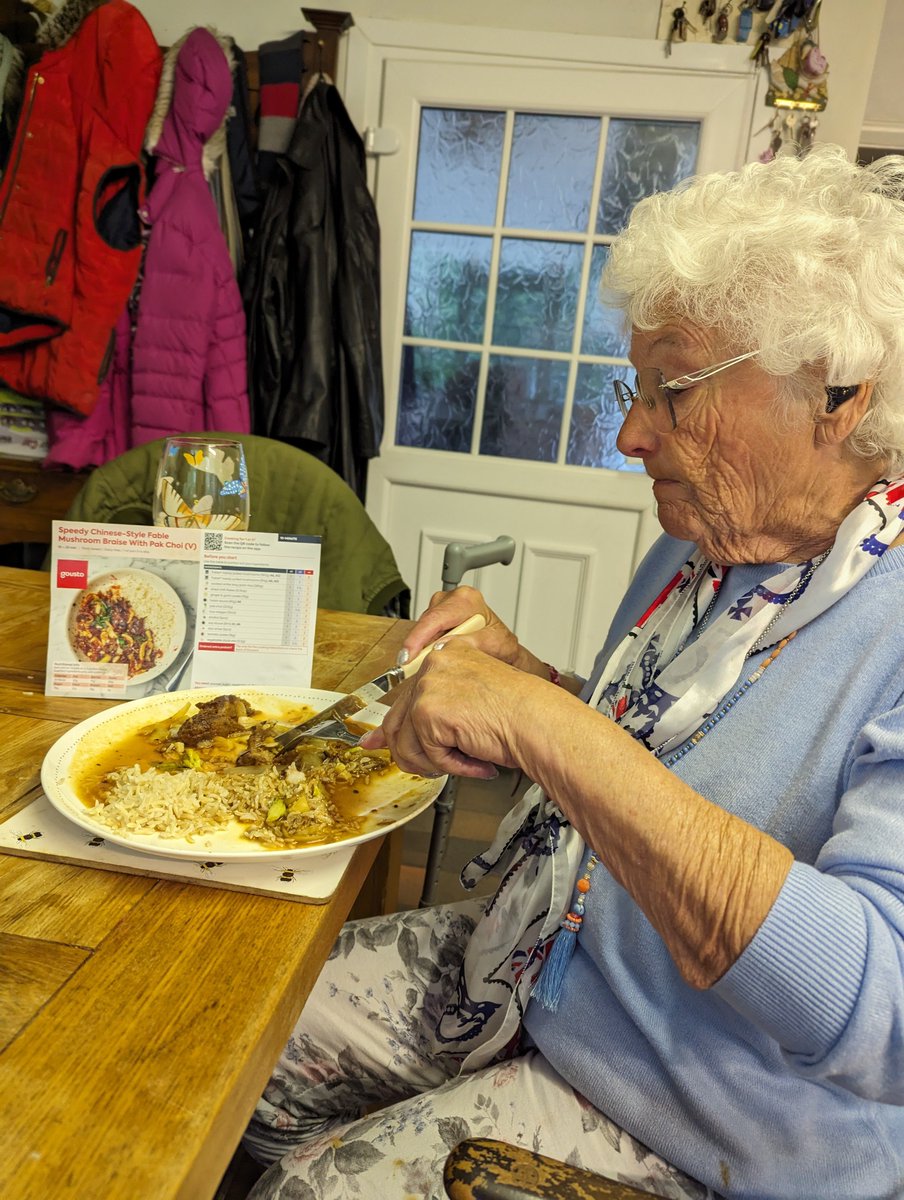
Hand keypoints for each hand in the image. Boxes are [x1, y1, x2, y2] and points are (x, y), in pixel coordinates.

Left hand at [361, 636, 542, 778]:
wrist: (538, 721)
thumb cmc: (521, 714)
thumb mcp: (471, 703)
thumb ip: (435, 711)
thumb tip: (390, 737)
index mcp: (447, 656)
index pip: (406, 693)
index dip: (391, 726)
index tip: (378, 741)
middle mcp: (433, 665)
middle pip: (397, 720)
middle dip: (407, 752)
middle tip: (425, 768)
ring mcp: (428, 686)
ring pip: (409, 744)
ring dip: (438, 763)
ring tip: (468, 762)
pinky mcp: (428, 711)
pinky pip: (429, 756)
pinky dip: (454, 767)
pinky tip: (478, 761)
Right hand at [399, 586, 547, 678]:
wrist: (502, 648)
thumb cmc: (501, 644)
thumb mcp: (496, 643)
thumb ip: (474, 641)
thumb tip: (447, 644)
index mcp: (466, 600)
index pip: (435, 618)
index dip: (417, 638)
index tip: (408, 656)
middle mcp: (453, 598)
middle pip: (425, 623)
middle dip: (418, 646)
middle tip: (413, 668)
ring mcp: (443, 606)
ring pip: (422, 629)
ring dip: (422, 648)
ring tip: (429, 664)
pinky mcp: (436, 615)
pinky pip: (423, 632)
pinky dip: (424, 647)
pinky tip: (431, 657)